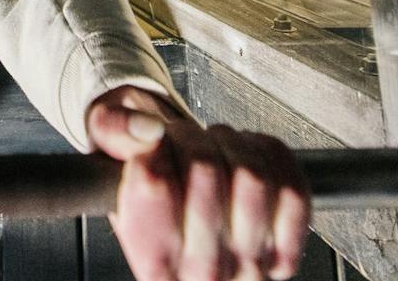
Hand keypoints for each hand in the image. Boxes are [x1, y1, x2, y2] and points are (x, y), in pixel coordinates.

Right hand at [87, 86, 309, 280]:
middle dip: (188, 136)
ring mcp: (249, 267)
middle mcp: (201, 276)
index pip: (155, 185)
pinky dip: (268, 155)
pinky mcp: (285, 252)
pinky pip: (291, 188)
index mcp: (152, 262)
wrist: (181, 207)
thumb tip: (149, 130)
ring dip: (228, 143)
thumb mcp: (106, 148)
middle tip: (177, 136)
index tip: (150, 142)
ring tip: (210, 145)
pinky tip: (245, 154)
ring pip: (251, 175)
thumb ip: (113, 130)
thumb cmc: (144, 179)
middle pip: (205, 171)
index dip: (153, 144)